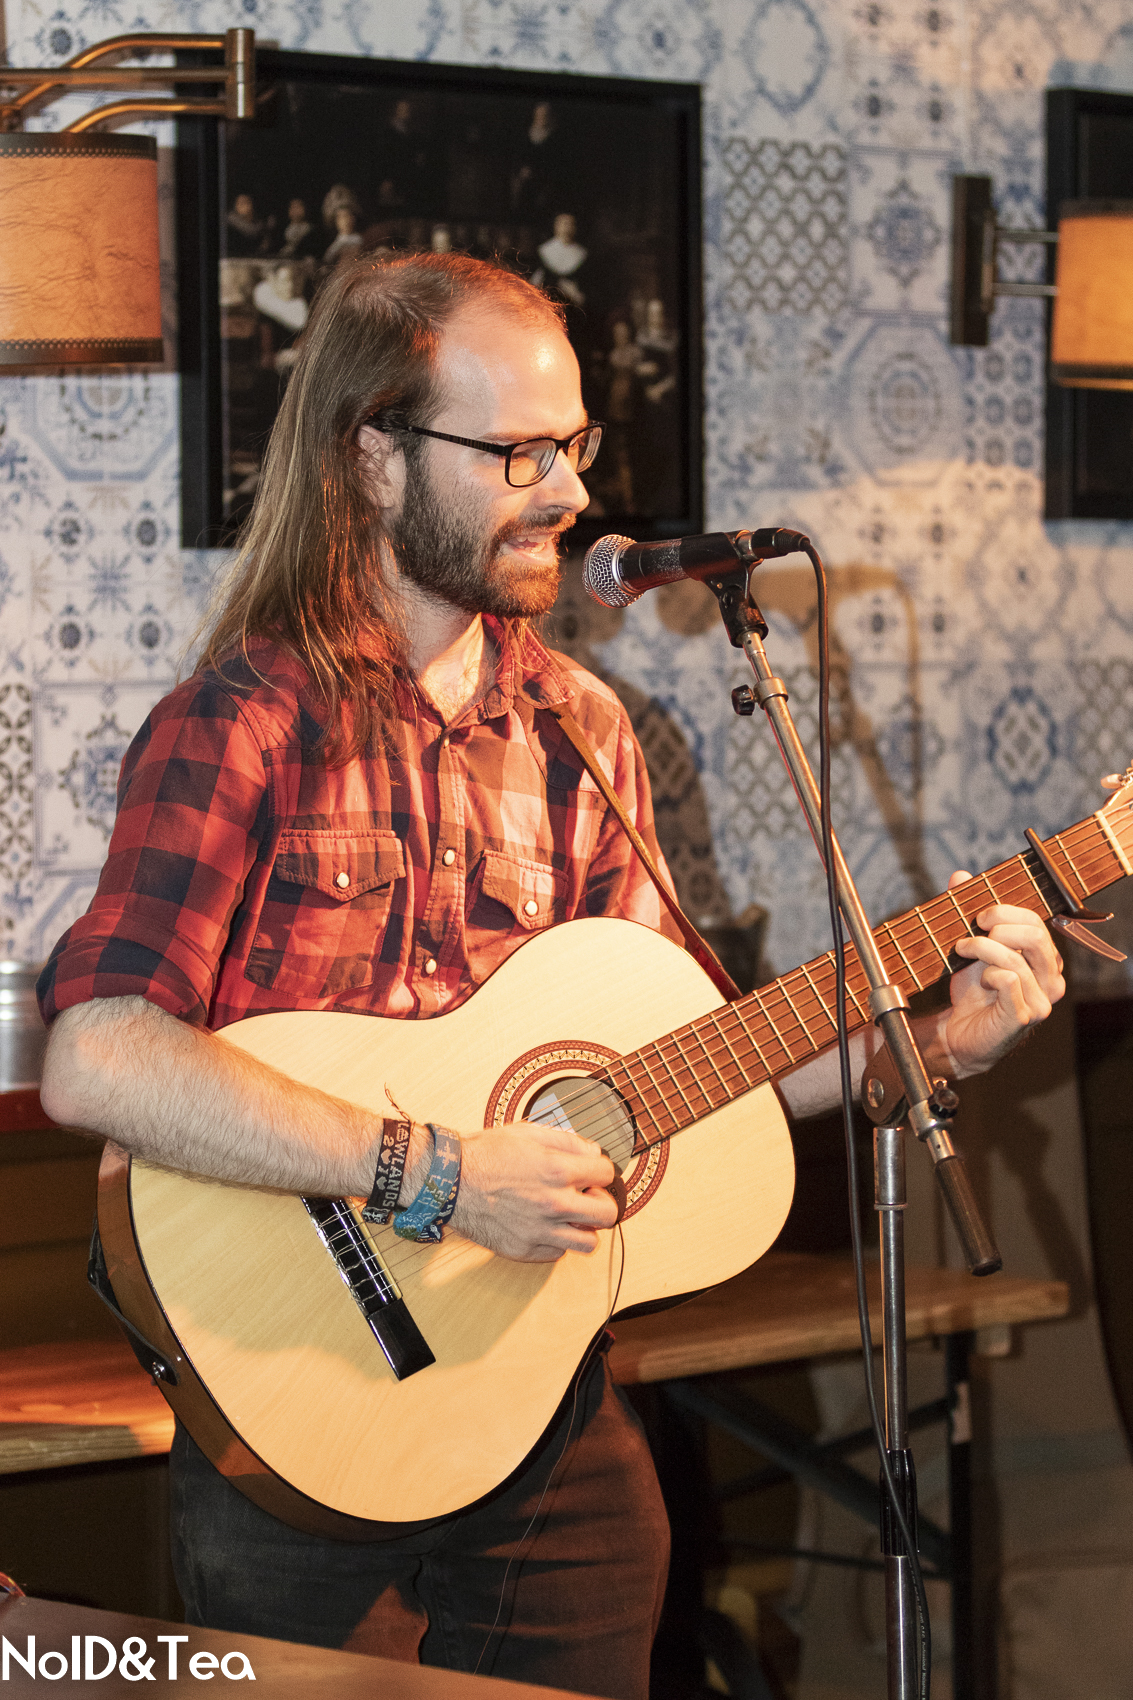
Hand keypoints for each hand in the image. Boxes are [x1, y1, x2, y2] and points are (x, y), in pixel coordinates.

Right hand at [450, 1123, 617, 1262]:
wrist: (451, 1182)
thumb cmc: (485, 1155)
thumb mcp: (528, 1132)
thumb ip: (567, 1141)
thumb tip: (592, 1152)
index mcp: (557, 1171)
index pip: (607, 1174)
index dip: (600, 1170)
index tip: (591, 1173)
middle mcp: (553, 1204)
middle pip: (608, 1214)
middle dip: (602, 1202)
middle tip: (587, 1196)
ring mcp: (539, 1231)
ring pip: (588, 1242)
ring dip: (584, 1227)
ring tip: (569, 1215)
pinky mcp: (524, 1250)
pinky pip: (558, 1253)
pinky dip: (556, 1241)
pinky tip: (545, 1226)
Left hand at [940, 871, 1065, 1075]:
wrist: (959, 1033)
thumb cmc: (971, 991)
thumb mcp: (970, 946)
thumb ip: (968, 911)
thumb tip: (960, 875)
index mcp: (1044, 957)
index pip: (1036, 921)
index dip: (1005, 912)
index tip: (978, 917)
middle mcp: (1051, 977)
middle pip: (1033, 935)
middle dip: (996, 929)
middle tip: (969, 936)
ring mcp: (1042, 999)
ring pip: (1016, 958)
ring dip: (981, 950)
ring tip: (962, 953)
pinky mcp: (1025, 1016)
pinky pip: (1009, 981)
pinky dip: (988, 975)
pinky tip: (980, 982)